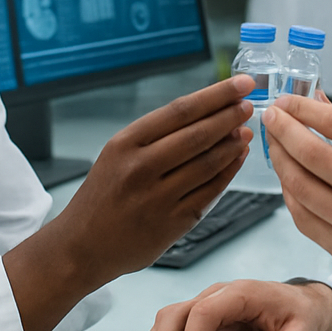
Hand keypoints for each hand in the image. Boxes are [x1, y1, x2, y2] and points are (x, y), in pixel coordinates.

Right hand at [4, 77, 253, 330]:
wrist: (81, 246)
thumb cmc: (102, 196)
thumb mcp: (116, 155)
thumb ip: (156, 136)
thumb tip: (206, 113)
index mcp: (125, 144)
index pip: (180, 111)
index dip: (216, 95)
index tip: (240, 84)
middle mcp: (140, 169)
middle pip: (198, 135)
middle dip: (230, 117)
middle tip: (249, 105)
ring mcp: (157, 198)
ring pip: (208, 164)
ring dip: (232, 145)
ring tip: (246, 132)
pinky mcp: (172, 224)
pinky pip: (209, 193)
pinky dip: (227, 173)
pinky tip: (237, 160)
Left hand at [263, 95, 331, 317]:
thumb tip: (315, 99)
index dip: (304, 108)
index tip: (286, 101)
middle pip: (312, 155)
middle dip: (283, 130)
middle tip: (270, 117)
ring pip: (300, 187)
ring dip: (280, 160)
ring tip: (274, 144)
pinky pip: (304, 218)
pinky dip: (289, 193)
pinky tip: (287, 177)